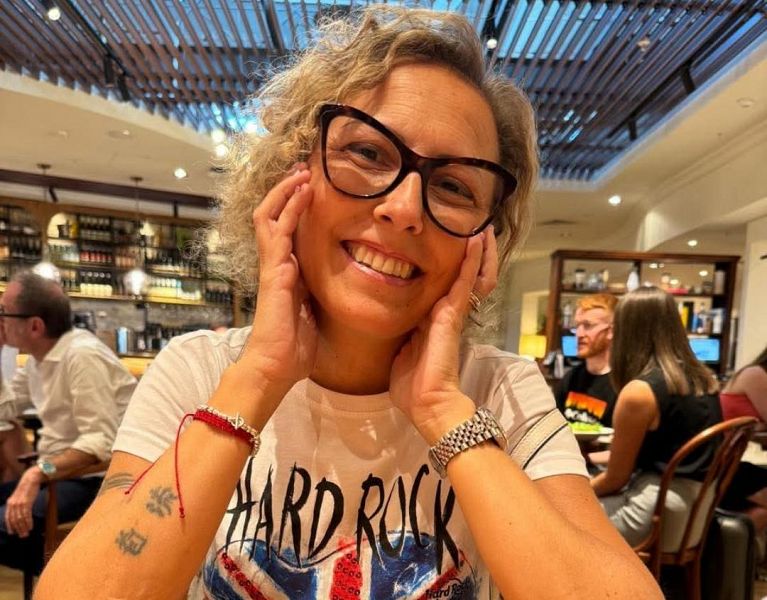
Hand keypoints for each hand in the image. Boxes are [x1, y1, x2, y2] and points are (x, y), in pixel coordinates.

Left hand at [4, 467, 41, 537]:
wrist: (31, 479)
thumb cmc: (26, 488)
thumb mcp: (18, 496)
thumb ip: (16, 504)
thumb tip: (17, 513)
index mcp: (10, 503)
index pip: (8, 518)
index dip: (10, 526)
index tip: (13, 533)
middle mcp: (13, 504)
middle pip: (14, 520)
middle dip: (18, 529)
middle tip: (22, 536)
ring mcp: (19, 503)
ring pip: (20, 519)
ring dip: (23, 528)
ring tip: (27, 533)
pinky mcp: (26, 502)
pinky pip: (26, 515)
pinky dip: (28, 522)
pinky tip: (31, 526)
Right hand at [236, 165, 317, 396]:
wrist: (274, 369)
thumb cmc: (293, 349)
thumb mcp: (314, 316)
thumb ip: (317, 297)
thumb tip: (334, 289)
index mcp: (288, 274)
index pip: (288, 232)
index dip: (296, 210)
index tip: (311, 190)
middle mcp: (277, 265)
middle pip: (274, 217)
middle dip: (287, 193)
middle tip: (303, 170)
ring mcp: (272, 267)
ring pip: (270, 217)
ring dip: (285, 192)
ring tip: (300, 172)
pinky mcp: (273, 273)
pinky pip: (277, 232)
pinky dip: (287, 209)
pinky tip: (300, 193)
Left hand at [389, 227, 498, 443]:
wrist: (427, 406)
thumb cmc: (412, 386)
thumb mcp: (399, 352)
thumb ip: (400, 336)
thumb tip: (388, 326)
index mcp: (428, 320)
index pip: (438, 284)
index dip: (444, 264)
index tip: (444, 242)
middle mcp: (442, 313)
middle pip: (459, 275)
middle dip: (468, 253)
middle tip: (474, 226)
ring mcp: (449, 314)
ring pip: (465, 274)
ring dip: (474, 251)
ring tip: (481, 226)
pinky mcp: (451, 318)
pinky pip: (462, 284)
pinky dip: (469, 262)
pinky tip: (474, 241)